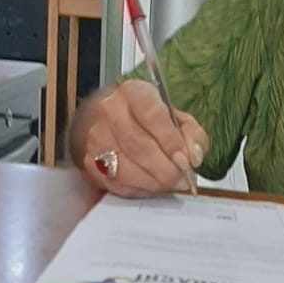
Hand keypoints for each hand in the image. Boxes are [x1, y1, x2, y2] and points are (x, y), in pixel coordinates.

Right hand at [77, 79, 208, 197]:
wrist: (111, 121)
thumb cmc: (148, 119)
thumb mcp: (177, 117)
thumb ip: (192, 135)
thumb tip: (193, 156)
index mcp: (133, 92)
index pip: (152, 116)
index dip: (170, 141)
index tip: (185, 160)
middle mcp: (110, 111)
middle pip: (138, 146)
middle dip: (165, 169)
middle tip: (181, 178)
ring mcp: (96, 137)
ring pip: (125, 169)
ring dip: (152, 182)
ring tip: (168, 183)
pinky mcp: (90, 162)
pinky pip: (116, 183)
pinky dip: (138, 189)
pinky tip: (150, 185)